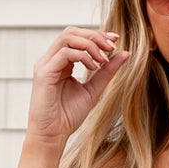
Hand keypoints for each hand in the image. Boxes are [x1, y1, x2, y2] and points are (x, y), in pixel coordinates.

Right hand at [27, 26, 128, 146]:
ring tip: (103, 59)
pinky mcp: (44, 73)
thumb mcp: (93, 89)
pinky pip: (64, 53)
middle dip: (94, 36)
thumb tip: (125, 53)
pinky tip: (93, 67)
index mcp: (60, 62)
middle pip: (72, 32)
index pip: (77, 36)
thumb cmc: (68, 116)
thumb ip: (106, 71)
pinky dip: (83, 56)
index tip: (115, 40)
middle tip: (111, 47)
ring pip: (67, 38)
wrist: (52, 135)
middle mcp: (51, 60)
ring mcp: (46, 65)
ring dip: (90, 44)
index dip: (97, 34)